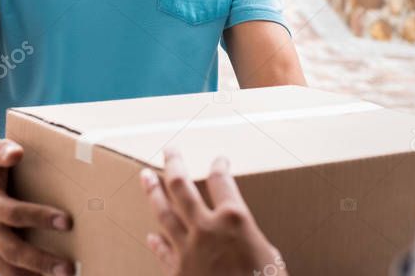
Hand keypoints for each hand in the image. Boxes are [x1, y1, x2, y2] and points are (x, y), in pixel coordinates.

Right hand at [0, 137, 74, 275]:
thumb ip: (1, 150)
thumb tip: (16, 153)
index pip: (13, 214)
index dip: (39, 217)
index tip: (67, 221)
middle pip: (12, 250)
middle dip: (40, 261)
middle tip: (69, 267)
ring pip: (9, 269)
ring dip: (35, 275)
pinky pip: (7, 272)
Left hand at [141, 148, 286, 275]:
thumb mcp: (269, 255)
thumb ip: (248, 236)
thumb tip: (240, 232)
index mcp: (235, 219)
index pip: (222, 181)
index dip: (220, 166)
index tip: (219, 161)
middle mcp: (207, 228)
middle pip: (182, 186)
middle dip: (174, 164)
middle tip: (170, 151)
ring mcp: (188, 250)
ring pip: (164, 213)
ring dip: (153, 192)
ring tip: (145, 176)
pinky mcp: (178, 272)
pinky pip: (163, 252)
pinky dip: (156, 242)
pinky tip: (150, 235)